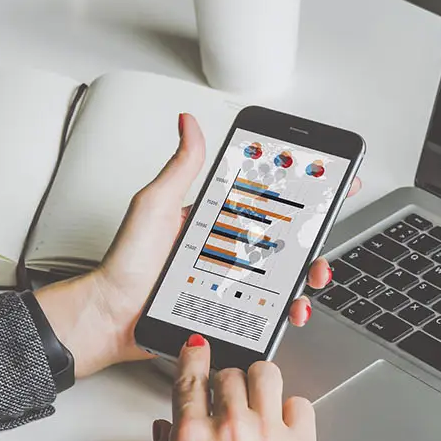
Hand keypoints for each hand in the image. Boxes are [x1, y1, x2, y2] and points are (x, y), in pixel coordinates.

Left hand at [34, 113, 347, 379]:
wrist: (111, 316)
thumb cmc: (126, 263)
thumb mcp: (155, 205)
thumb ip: (180, 167)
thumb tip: (189, 124)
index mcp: (214, 219)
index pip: (266, 197)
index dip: (302, 189)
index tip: (329, 179)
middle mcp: (227, 249)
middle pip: (286, 238)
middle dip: (315, 235)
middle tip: (322, 233)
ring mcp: (232, 282)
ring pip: (285, 276)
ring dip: (309, 275)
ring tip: (312, 275)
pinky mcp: (231, 312)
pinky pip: (268, 310)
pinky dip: (288, 310)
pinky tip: (290, 308)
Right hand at [149, 336, 335, 440]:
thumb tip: (162, 434)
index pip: (189, 378)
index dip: (192, 356)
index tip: (195, 348)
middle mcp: (230, 429)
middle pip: (228, 374)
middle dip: (225, 380)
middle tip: (228, 397)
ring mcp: (270, 433)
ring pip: (266, 374)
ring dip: (259, 382)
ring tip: (258, 399)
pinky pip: (300, 403)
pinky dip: (291, 409)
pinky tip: (284, 427)